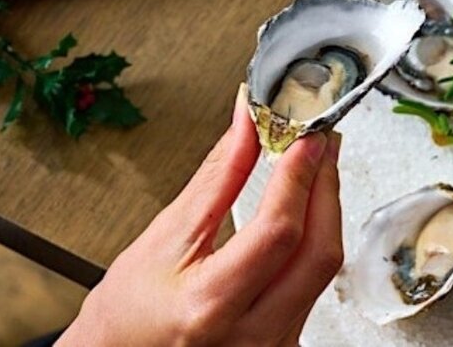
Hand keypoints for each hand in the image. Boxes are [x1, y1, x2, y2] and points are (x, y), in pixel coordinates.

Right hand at [58, 88, 342, 345]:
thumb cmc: (126, 315)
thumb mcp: (163, 239)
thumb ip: (217, 179)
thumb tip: (247, 127)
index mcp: (210, 305)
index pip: (278, 232)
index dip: (298, 177)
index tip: (306, 137)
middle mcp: (251, 336)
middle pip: (319, 253)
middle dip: (326, 189)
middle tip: (320, 146)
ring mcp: (273, 346)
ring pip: (322, 270)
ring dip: (324, 212)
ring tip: (314, 170)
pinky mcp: (285, 345)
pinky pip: (315, 287)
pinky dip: (313, 242)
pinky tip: (306, 215)